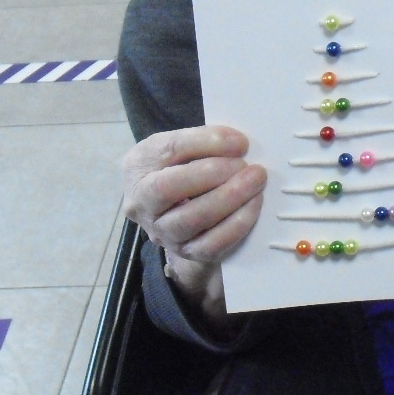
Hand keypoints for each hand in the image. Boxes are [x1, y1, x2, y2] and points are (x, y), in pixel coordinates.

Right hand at [122, 125, 265, 326]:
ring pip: (191, 219)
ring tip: (255, 183)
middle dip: (213, 174)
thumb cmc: (181, 169)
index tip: (240, 142)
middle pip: (169, 188)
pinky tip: (253, 206)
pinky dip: (236, 224)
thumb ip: (205, 141)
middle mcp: (141, 202)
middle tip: (247, 166)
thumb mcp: (182, 148)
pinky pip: (210, 245)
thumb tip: (238, 145)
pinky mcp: (184, 252)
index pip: (168, 150)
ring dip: (229, 199)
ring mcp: (160, 232)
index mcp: (138, 166)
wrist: (174, 211)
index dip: (206, 143)